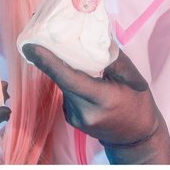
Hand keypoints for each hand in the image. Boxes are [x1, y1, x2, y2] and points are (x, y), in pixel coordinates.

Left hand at [22, 44, 169, 165]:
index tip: (31, 46)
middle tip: (39, 34)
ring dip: (61, 67)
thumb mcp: (132, 77)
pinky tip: (76, 70)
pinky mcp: (72, 119)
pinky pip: (67, 92)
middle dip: (49, 58)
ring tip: (61, 47)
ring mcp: (76, 119)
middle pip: (62, 79)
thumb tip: (91, 31)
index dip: (48, 62)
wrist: (136, 138)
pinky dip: (68, 79)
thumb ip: (111, 56)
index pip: (69, 79)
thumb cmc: (137, 103)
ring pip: (63, 85)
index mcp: (102, 99)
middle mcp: (84, 112)